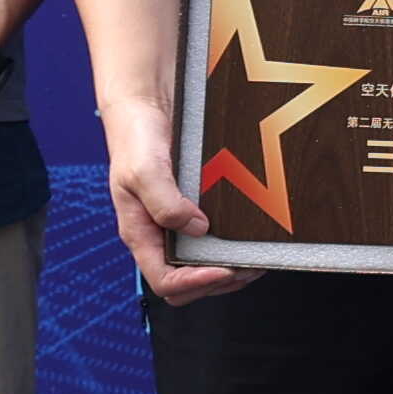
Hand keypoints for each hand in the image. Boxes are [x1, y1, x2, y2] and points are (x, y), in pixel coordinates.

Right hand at [106, 98, 240, 303]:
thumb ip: (164, 202)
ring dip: (232, 269)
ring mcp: (178, 226)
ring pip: (203, 266)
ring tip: (257, 258)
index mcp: (141, 234)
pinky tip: (252, 237)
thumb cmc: (136, 140)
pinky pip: (214, 241)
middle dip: (219, 281)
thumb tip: (196, 229)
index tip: (224, 269)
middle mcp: (160, 236)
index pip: (164, 281)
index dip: (195, 283)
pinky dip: (234, 247)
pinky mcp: (195, 211)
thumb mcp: (143, 170)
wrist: (146, 109)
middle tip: (249, 266)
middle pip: (188, 284)